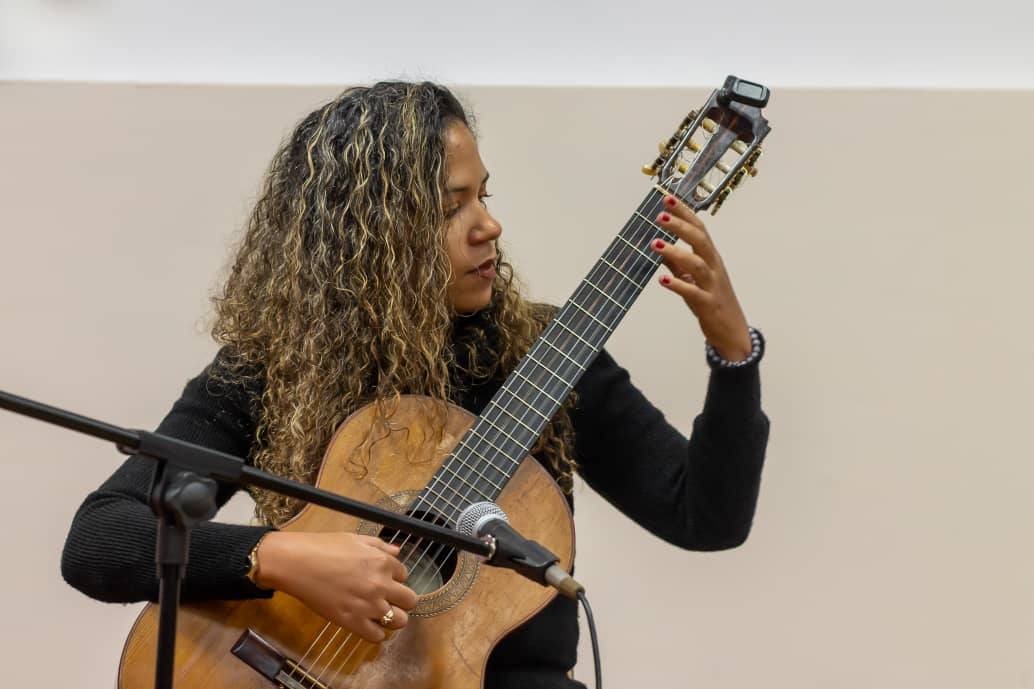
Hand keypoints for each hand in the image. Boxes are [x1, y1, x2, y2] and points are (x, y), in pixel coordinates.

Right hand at [256, 531, 418, 642]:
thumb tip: (398, 551)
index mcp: (383, 562)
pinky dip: (376, 633)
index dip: (394, 577)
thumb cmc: (324, 546)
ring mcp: (368, 605)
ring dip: (393, 618)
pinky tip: (367, 625)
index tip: (383, 578)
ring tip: (381, 614)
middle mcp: (381, 585)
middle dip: (401, 599)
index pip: (404, 574)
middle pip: (410, 600)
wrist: (297, 563)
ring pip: (399, 621)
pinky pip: (377, 636)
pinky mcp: (352, 622)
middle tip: (388, 599)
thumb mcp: (355, 539)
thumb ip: (380, 546)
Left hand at [649, 194, 751, 360]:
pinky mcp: (708, 304)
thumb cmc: (712, 301)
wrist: (732, 331)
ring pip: (697, 264)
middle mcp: (713, 267)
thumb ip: (677, 264)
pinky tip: (661, 281)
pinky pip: (693, 293)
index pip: (699, 229)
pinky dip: (678, 285)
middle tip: (660, 215)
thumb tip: (660, 248)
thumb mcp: (693, 280)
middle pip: (700, 240)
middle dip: (681, 226)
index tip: (667, 198)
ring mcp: (712, 285)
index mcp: (711, 258)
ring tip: (655, 244)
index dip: (684, 213)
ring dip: (676, 252)